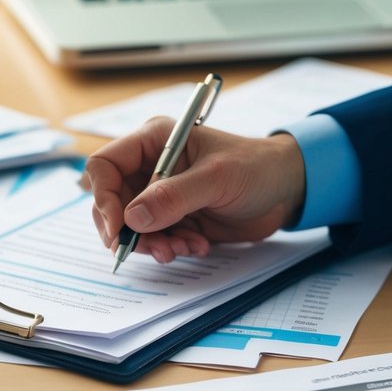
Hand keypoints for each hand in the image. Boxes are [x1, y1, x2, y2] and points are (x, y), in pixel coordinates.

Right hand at [82, 118, 305, 262]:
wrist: (286, 190)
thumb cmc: (256, 168)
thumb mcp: (217, 179)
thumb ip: (174, 197)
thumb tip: (132, 218)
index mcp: (153, 141)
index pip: (105, 166)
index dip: (104, 198)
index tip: (120, 228)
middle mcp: (150, 166)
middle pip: (112, 202)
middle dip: (128, 231)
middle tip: (155, 249)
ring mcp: (160, 194)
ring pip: (131, 226)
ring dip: (153, 244)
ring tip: (184, 248)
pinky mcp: (173, 218)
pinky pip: (155, 239)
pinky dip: (170, 248)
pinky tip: (197, 245)